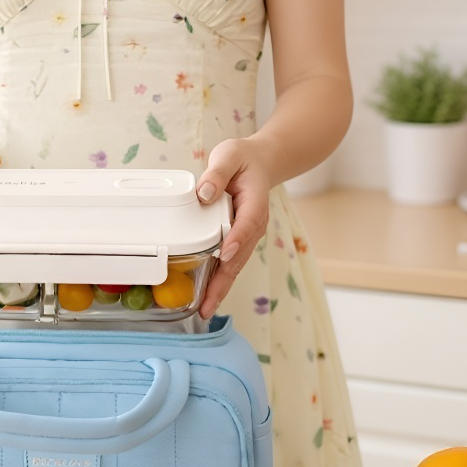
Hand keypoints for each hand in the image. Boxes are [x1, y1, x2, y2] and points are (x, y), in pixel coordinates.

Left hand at [196, 138, 270, 318]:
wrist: (262, 164)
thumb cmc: (244, 160)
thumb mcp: (229, 156)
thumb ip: (217, 173)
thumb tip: (205, 193)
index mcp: (255, 203)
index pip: (247, 223)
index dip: (236, 239)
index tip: (223, 254)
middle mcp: (254, 225)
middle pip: (240, 256)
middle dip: (224, 281)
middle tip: (208, 304)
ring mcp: (247, 236)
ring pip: (235, 265)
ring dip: (220, 288)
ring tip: (205, 310)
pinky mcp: (239, 241)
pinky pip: (230, 263)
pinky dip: (219, 281)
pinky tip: (208, 298)